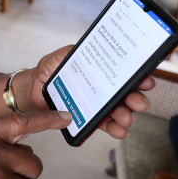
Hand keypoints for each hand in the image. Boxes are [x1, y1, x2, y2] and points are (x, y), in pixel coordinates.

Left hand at [15, 46, 154, 138]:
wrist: (32, 90)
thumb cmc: (48, 71)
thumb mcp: (60, 57)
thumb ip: (73, 52)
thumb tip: (88, 48)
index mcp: (101, 71)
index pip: (124, 74)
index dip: (138, 77)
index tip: (145, 80)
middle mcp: (104, 88)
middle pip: (128, 94)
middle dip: (137, 99)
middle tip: (137, 103)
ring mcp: (99, 105)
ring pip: (120, 111)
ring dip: (127, 116)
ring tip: (126, 118)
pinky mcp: (90, 118)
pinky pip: (106, 125)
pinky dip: (115, 129)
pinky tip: (119, 130)